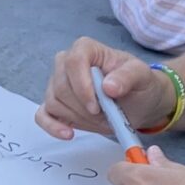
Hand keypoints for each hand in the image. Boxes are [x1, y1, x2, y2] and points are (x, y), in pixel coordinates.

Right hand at [37, 36, 170, 141]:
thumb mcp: (142, 77)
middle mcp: (66, 64)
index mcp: (86, 50)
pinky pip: (42, 115)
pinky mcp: (55, 105)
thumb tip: (108, 87)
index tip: (97, 106)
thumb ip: (128, 77)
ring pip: (54, 102)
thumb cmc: (139, 84)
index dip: (81, 85)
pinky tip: (68, 134)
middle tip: (107, 115)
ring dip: (78, 118)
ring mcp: (58, 84)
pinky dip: (53, 126)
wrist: (138, 103)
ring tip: (101, 120)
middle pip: (61, 86)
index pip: (73, 61)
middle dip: (83, 107)